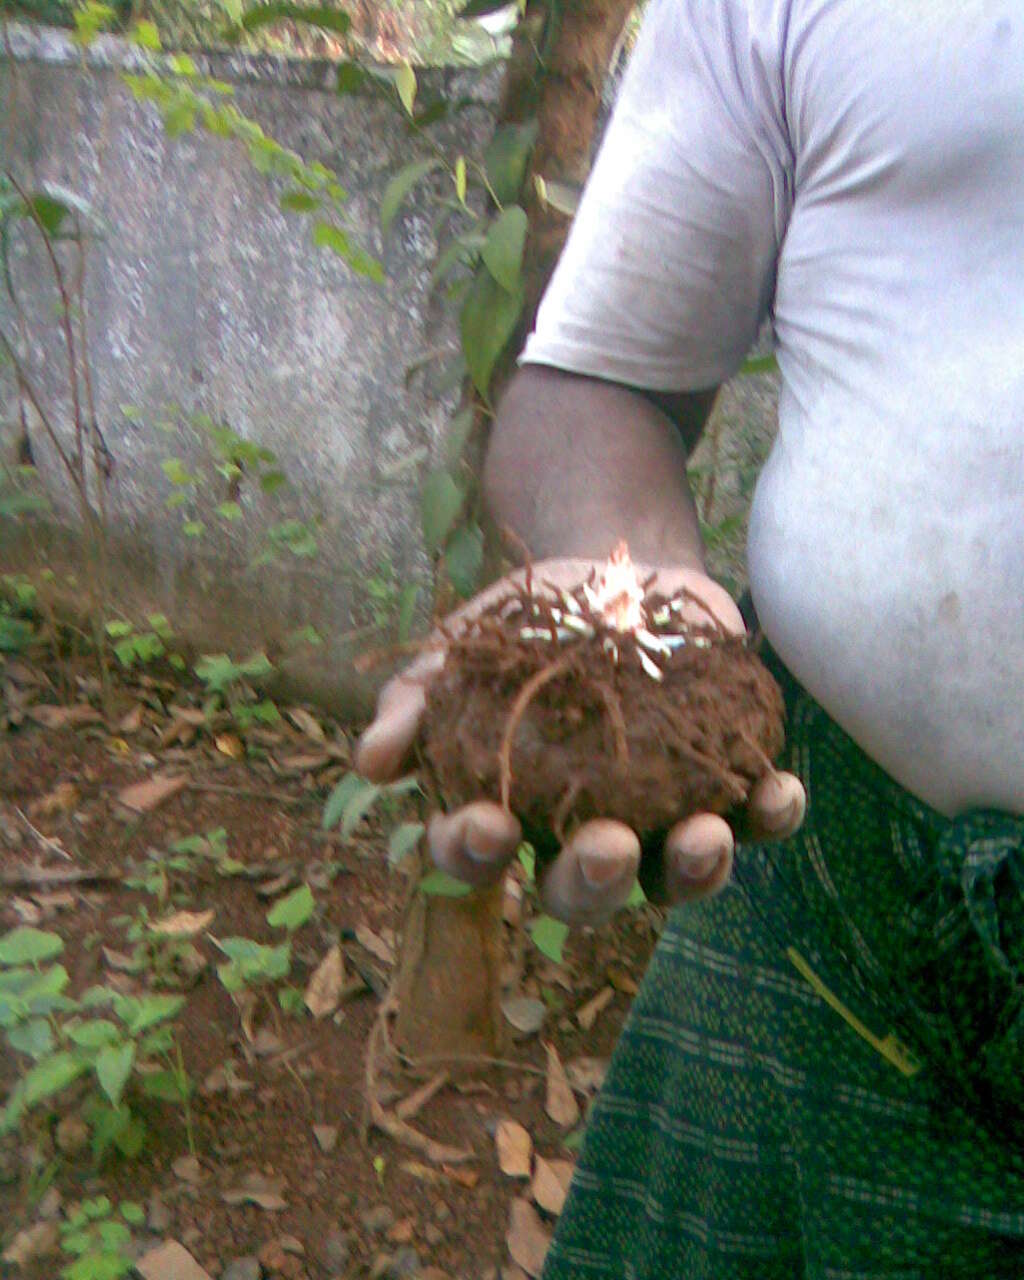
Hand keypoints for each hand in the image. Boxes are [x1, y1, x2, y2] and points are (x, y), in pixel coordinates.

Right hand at [356, 558, 805, 925]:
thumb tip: (371, 759)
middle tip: (606, 845)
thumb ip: (416, 702)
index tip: (486, 820)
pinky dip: (768, 813)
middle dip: (593, 882)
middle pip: (582, 892)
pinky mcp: (722, 783)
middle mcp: (582, 835)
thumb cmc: (525, 627)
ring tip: (705, 835)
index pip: (476, 855)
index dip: (474, 852)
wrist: (610, 575)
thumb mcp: (463, 652)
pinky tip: (777, 788)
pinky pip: (752, 820)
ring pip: (674, 876)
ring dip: (694, 868)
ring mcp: (658, 816)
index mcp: (509, 814)